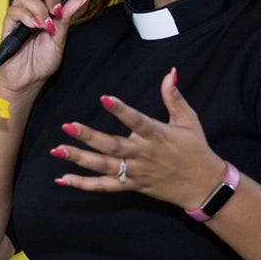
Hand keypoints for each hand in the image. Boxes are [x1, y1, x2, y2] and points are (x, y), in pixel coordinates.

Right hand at [0, 0, 89, 95]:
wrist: (30, 79)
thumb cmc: (42, 60)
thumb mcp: (61, 37)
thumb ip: (67, 16)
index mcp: (44, 4)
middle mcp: (30, 6)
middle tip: (56, 10)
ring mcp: (19, 14)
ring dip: (40, 8)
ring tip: (47, 26)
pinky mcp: (9, 25)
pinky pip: (15, 11)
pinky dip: (28, 17)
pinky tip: (36, 27)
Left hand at [48, 68, 225, 211]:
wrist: (203, 186)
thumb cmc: (196, 149)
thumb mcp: (189, 120)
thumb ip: (174, 97)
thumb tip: (170, 72)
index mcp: (158, 136)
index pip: (137, 121)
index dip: (121, 110)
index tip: (104, 98)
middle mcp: (144, 155)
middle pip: (113, 146)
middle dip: (89, 137)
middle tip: (67, 126)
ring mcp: (136, 172)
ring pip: (104, 167)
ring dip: (79, 159)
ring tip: (57, 150)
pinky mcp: (131, 186)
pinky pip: (104, 187)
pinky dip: (83, 184)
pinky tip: (62, 179)